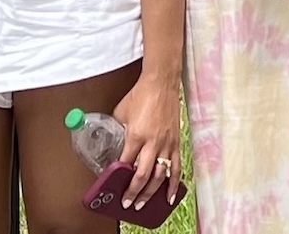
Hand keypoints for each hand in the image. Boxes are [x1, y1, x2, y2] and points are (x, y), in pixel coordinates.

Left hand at [114, 67, 187, 207]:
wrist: (161, 83)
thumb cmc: (141, 94)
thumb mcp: (121, 112)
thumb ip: (118, 129)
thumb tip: (113, 140)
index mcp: (136, 135)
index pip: (126, 163)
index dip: (119, 177)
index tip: (114, 186)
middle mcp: (152, 142)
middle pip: (143, 175)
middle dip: (134, 193)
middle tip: (128, 203)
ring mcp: (166, 144)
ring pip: (159, 176)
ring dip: (151, 193)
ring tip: (144, 204)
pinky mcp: (176, 143)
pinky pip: (176, 168)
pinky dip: (173, 184)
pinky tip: (170, 196)